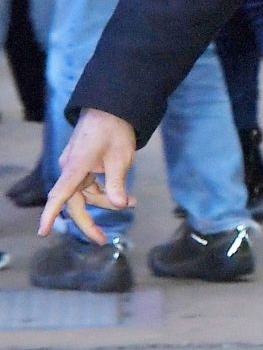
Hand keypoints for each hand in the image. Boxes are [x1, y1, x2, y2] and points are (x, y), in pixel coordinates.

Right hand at [39, 110, 137, 244]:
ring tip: (132, 201)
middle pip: (75, 202)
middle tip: (103, 240)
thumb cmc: (115, 131)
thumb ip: (117, 183)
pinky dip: (106, 192)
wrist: (112, 109)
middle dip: (89, 222)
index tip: (42, 232)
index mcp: (76, 166)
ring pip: (87, 195)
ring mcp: (75, 168)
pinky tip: (125, 196)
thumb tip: (120, 205)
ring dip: (106, 202)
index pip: (60, 194)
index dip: (51, 214)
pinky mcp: (82, 167)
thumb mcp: (121, 159)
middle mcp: (70, 169)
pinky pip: (90, 186)